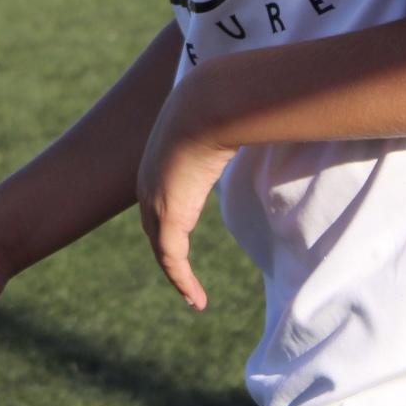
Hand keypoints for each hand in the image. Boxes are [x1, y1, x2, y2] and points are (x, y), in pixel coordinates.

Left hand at [136, 71, 234, 310]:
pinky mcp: (167, 217)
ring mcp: (154, 201)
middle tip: (183, 277)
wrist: (203, 105)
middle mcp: (149, 184)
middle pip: (154, 230)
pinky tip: (197, 300)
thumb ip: (231, 125)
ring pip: (162, 249)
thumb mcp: (220, 118)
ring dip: (177, 275)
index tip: (180, 239)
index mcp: (158, 161)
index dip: (168, 222)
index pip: (158, 200)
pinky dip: (183, 282)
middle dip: (168, 254)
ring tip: (193, 297)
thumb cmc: (218, 105)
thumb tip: (256, 114)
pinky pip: (172, 261)